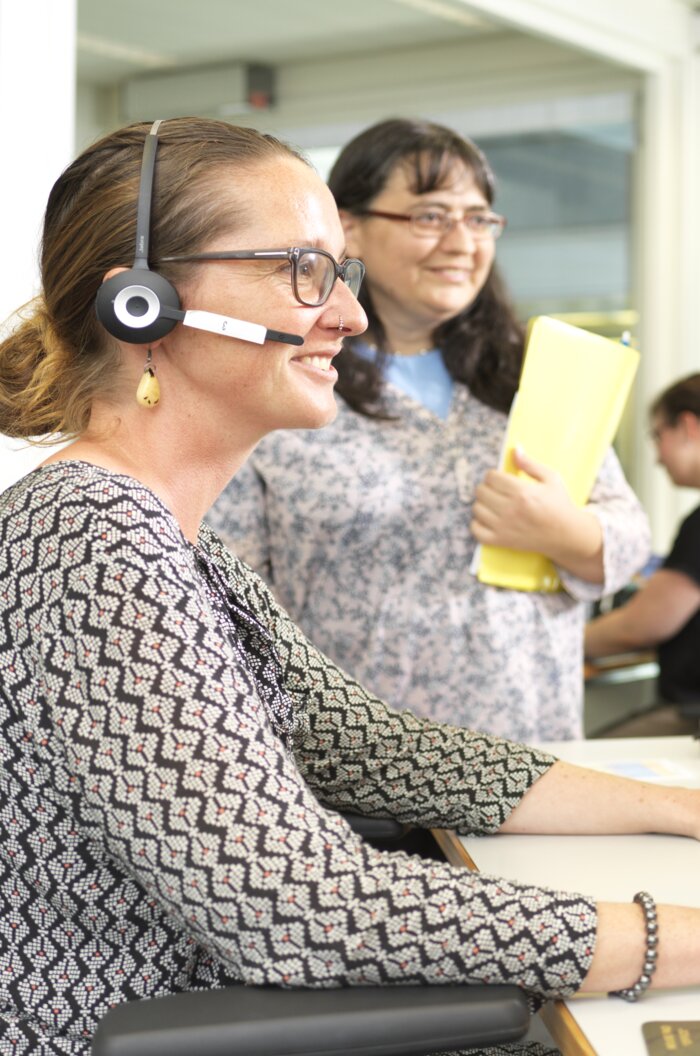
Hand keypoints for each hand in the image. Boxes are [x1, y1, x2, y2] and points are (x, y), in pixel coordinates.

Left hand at [470, 446, 603, 579]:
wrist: (567, 534)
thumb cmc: (559, 504)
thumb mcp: (551, 479)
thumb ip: (530, 464)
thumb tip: (515, 450)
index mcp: (522, 492)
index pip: (491, 477)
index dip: (494, 475)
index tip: (500, 479)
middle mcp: (510, 509)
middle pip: (481, 491)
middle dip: (487, 487)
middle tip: (498, 491)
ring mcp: (504, 527)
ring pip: (476, 508)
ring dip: (483, 504)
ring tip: (494, 504)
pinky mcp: (501, 541)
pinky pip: (475, 530)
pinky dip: (478, 523)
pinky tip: (489, 519)